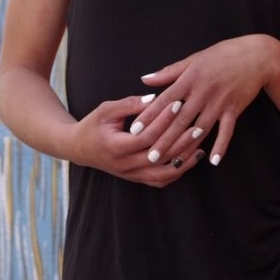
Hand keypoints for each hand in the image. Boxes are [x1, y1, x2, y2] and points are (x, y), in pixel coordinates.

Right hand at [71, 94, 206, 186]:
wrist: (79, 149)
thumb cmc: (93, 125)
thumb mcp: (106, 110)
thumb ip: (129, 104)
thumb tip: (155, 98)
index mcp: (116, 146)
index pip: (146, 136)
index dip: (163, 121)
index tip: (178, 105)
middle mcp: (125, 165)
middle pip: (159, 156)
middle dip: (181, 141)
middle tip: (198, 127)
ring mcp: (131, 175)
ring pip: (163, 173)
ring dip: (183, 161)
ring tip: (200, 146)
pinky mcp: (136, 179)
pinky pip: (160, 180)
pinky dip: (177, 172)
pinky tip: (190, 159)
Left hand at [126, 35, 272, 166]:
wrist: (255, 56)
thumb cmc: (222, 55)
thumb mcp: (193, 59)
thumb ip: (169, 72)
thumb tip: (145, 79)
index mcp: (189, 79)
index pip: (165, 100)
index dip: (149, 115)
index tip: (135, 130)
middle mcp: (202, 92)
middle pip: (180, 120)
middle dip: (164, 139)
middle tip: (150, 156)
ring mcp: (219, 102)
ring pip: (200, 129)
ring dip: (186, 147)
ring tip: (173, 163)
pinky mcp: (234, 109)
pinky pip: (226, 130)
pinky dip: (220, 146)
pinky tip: (212, 161)